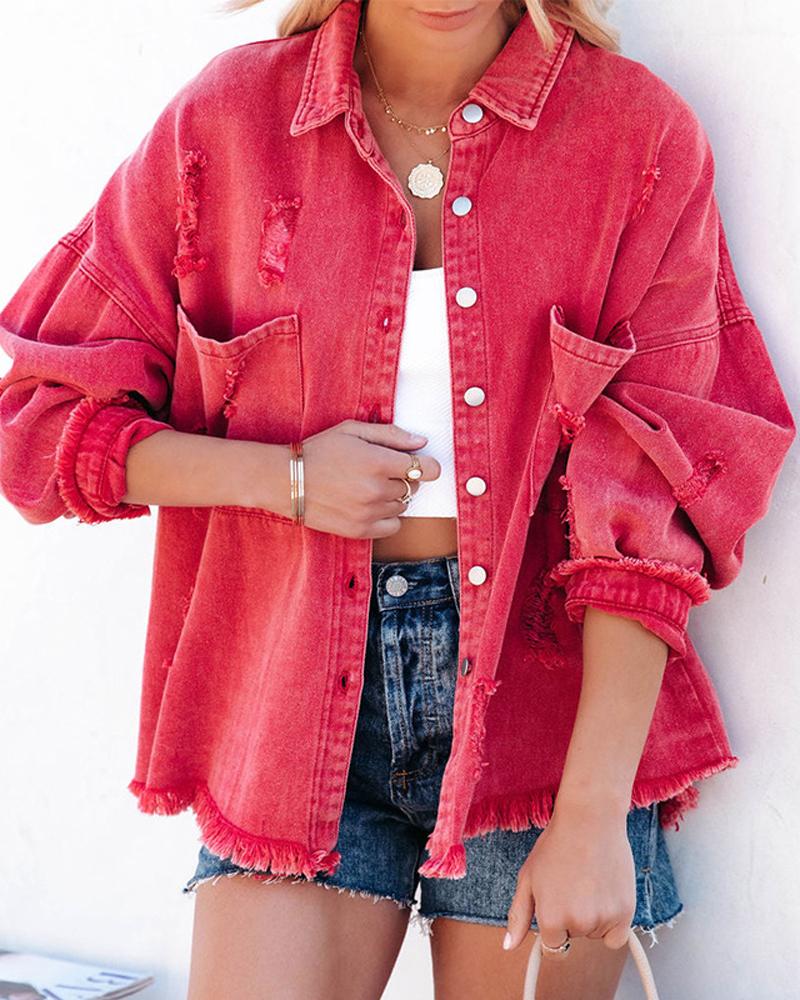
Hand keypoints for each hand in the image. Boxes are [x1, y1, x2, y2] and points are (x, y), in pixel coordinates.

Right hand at [300, 419, 440, 537]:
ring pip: (403, 506)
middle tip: (380, 470)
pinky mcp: (360, 530)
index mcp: (378, 462)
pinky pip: (393, 526)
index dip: (428, 465)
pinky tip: (371, 505)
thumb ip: (391, 434)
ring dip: (394, 496)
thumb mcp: (353, 430)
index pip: (427, 469)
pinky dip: (388, 516)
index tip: (420, 464)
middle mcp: (377, 490)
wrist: (286, 480)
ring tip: (369, 486)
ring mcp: (369, 513)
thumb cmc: (319, 451)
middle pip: (414, 487)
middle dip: (403, 477)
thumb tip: (422, 442)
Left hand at [503, 801, 635, 953]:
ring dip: (593, 918)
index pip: (552, 947)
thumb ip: (518, 915)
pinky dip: (612, 925)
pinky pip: (617, 937)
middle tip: (572, 884)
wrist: (589, 819)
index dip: (552, 926)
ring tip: (589, 882)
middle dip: (571, 917)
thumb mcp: (528, 878)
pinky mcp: (626, 912)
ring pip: (595, 934)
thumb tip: (508, 946)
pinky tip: (605, 896)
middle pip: (574, 937)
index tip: (557, 906)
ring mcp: (603, 919)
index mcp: (550, 919)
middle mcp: (578, 924)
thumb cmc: (555, 845)